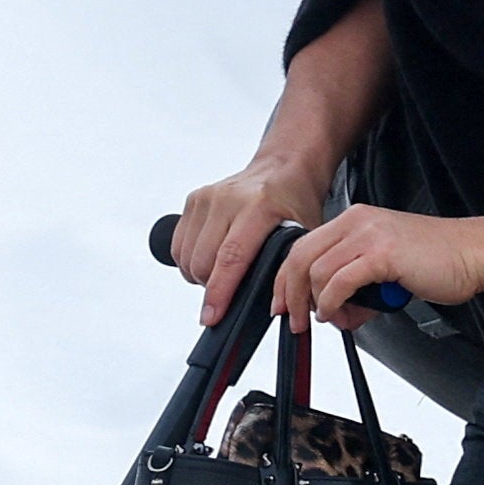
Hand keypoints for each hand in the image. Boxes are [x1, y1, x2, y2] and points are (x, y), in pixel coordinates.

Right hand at [174, 156, 325, 324]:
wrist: (282, 167)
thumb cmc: (295, 201)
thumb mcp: (304, 235)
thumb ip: (291, 269)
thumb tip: (283, 309)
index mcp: (259, 206)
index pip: (231, 257)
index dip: (219, 292)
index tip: (211, 317)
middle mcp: (228, 198)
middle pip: (203, 262)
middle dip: (212, 288)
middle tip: (231, 292)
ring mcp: (207, 197)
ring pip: (187, 256)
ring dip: (199, 276)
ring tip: (222, 275)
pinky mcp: (193, 199)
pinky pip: (179, 245)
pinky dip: (190, 261)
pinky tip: (210, 261)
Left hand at [275, 204, 483, 326]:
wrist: (474, 254)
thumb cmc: (438, 260)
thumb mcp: (384, 267)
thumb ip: (355, 284)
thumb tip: (336, 312)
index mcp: (354, 220)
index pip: (302, 247)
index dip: (285, 279)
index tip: (283, 304)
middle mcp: (357, 222)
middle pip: (300, 258)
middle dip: (291, 295)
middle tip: (296, 321)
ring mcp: (369, 235)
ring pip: (317, 271)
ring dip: (318, 304)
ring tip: (337, 319)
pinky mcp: (382, 254)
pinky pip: (340, 281)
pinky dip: (333, 303)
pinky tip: (342, 314)